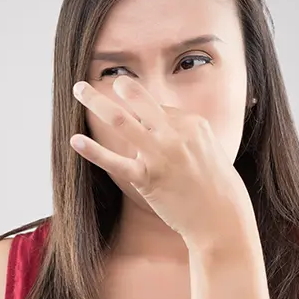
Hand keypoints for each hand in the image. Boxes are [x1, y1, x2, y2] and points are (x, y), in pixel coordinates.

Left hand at [70, 76, 257, 250]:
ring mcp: (160, 155)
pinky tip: (75, 140)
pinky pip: (116, 162)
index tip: (143, 125)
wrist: (222, 219)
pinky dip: (93, 151)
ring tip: (78, 89)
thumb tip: (155, 122)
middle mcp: (175, 133)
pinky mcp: (147, 179)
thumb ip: (182, 133)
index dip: (146, 116)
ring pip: (121, 121)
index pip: (159, 108)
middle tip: (93, 80)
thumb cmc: (215, 185)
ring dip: (96, 103)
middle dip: (117, 85)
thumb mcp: (207, 148)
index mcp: (193, 123)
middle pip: (140, 100)